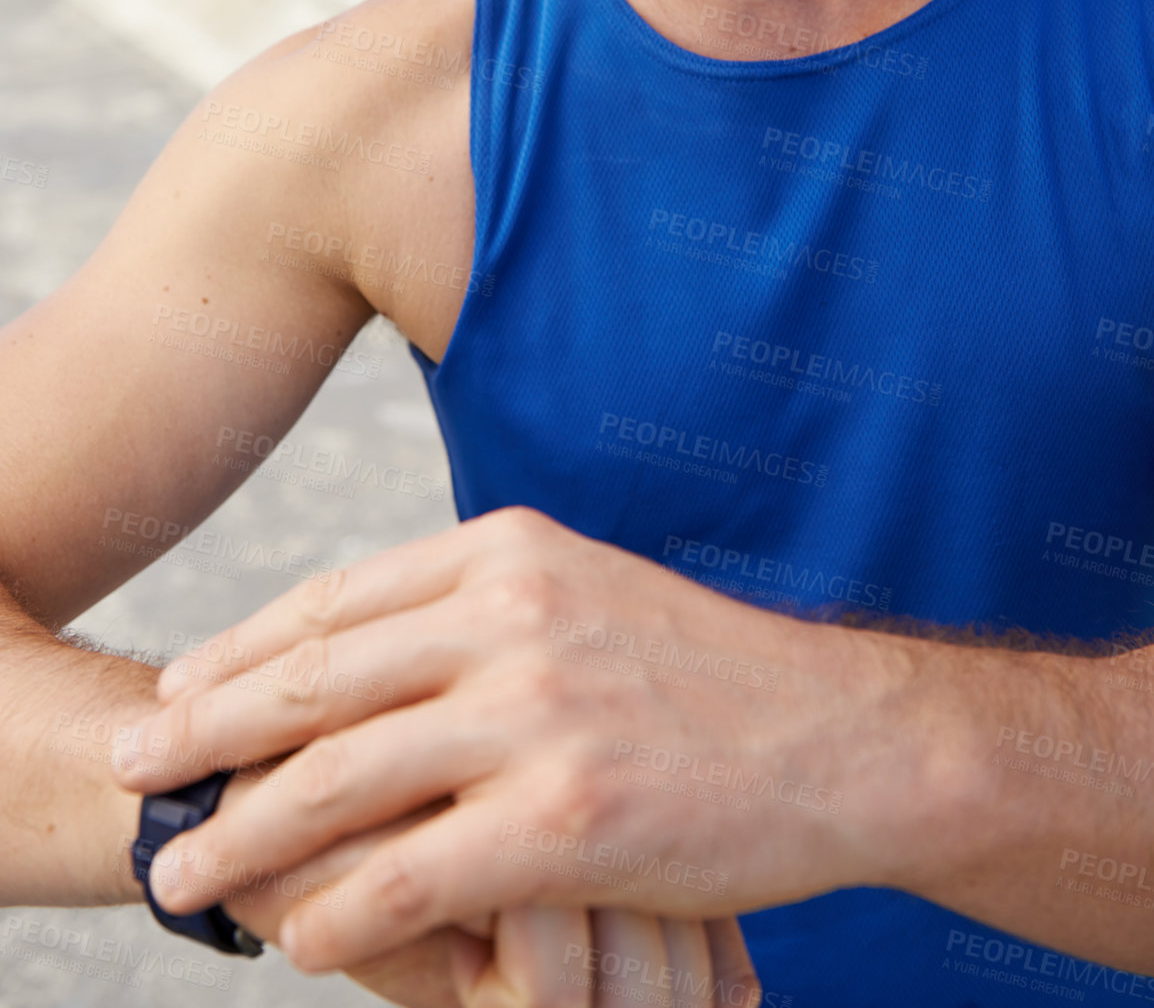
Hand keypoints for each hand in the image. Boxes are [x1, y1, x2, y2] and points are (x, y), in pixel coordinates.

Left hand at [114, 508, 916, 972]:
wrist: (841, 734)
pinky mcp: (569, 816)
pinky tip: (298, 939)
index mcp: (509, 551)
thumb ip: (479, 603)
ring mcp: (539, 713)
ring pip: (339, 780)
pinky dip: (340, 912)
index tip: (179, 690)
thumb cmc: (703, 671)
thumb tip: (362, 647)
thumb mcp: (585, 593)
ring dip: (242, 835)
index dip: (242, 650)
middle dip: (206, 733)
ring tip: (183, 874)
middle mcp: (512, 616)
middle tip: (133, 768)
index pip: (338, 599)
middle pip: (315, 680)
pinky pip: (413, 877)